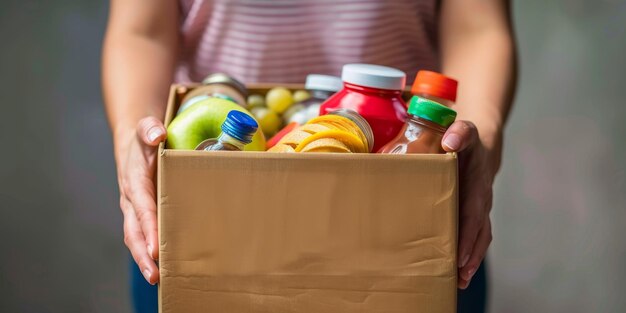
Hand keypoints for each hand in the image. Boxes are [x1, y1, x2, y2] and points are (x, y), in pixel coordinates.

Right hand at [115, 117, 166, 284]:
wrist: (136, 143)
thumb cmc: (146, 139)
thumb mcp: (145, 129)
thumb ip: (149, 129)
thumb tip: (156, 134)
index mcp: (134, 181)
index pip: (142, 206)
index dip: (148, 226)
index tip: (155, 247)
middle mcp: (131, 200)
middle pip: (134, 231)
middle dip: (143, 254)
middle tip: (154, 274)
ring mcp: (135, 210)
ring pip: (137, 238)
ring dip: (145, 259)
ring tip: (158, 278)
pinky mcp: (143, 216)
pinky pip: (145, 236)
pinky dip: (151, 252)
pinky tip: (167, 267)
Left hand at [442, 120, 498, 288]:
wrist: (481, 141)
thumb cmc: (466, 138)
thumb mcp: (464, 130)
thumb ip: (459, 133)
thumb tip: (451, 142)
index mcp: (477, 185)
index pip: (472, 214)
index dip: (467, 235)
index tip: (458, 254)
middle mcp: (481, 200)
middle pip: (478, 233)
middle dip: (470, 256)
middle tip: (459, 277)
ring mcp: (479, 208)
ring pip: (478, 238)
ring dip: (470, 259)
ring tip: (459, 281)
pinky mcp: (473, 212)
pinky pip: (474, 235)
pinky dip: (468, 252)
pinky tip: (458, 269)